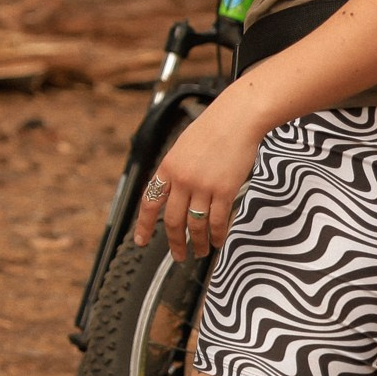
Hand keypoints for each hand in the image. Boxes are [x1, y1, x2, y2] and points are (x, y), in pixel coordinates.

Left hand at [132, 95, 265, 261]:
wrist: (236, 119)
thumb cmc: (212, 130)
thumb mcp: (183, 148)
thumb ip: (177, 170)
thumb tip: (174, 192)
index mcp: (167, 167)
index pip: (150, 202)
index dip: (144, 224)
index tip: (140, 241)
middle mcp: (181, 179)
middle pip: (172, 220)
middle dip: (175, 242)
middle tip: (178, 256)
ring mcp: (202, 186)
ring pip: (195, 224)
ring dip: (198, 243)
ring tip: (202, 252)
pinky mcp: (224, 190)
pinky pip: (218, 220)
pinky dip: (218, 234)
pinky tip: (218, 241)